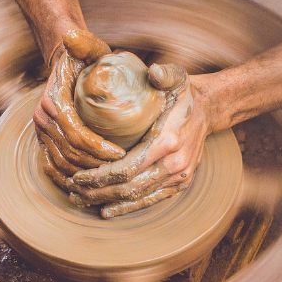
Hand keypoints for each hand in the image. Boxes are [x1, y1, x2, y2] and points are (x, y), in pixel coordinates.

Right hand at [34, 29, 125, 191]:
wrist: (64, 63)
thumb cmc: (83, 57)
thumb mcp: (88, 47)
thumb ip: (85, 43)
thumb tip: (72, 36)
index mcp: (53, 102)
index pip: (76, 134)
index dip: (98, 148)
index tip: (121, 154)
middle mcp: (42, 119)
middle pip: (69, 153)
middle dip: (96, 166)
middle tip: (121, 170)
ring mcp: (40, 132)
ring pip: (61, 164)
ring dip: (84, 175)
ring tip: (109, 178)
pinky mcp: (43, 141)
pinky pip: (50, 167)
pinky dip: (66, 179)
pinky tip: (85, 187)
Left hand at [69, 64, 211, 217]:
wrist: (209, 110)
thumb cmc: (184, 93)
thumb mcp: (177, 77)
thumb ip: (164, 74)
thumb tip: (153, 71)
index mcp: (168, 141)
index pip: (128, 168)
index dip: (100, 176)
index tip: (78, 175)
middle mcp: (175, 164)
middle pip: (129, 187)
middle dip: (97, 192)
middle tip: (72, 191)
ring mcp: (179, 177)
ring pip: (138, 197)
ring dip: (108, 201)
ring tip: (81, 200)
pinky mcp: (180, 184)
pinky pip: (151, 200)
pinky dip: (128, 207)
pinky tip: (107, 210)